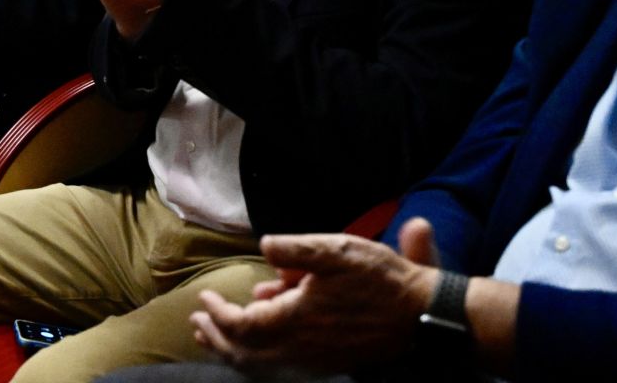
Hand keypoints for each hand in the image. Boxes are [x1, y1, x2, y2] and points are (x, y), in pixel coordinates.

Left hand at [189, 219, 442, 372]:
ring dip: (233, 352)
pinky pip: (281, 368)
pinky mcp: (329, 362)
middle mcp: (302, 348)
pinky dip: (257, 359)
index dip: (218, 314)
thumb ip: (295, 249)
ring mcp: (316, 360)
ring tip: (212, 338)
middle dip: (217, 339)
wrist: (421, 314)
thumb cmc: (380, 279)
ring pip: (262, 365)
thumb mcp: (337, 250)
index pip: (241, 326)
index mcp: (297, 321)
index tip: (204, 298)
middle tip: (196, 324)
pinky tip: (255, 346)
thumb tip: (265, 247)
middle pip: (245, 353)